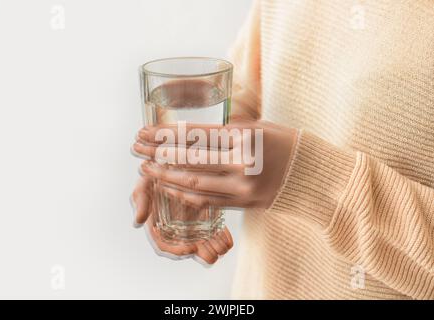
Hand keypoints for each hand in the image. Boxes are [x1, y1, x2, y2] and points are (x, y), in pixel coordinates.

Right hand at [129, 174, 233, 265]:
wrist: (177, 161)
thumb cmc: (158, 172)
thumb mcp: (146, 183)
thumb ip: (142, 201)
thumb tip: (138, 221)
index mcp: (159, 223)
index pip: (165, 244)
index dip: (177, 249)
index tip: (189, 249)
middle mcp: (175, 225)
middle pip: (188, 246)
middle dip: (200, 253)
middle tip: (211, 255)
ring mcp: (192, 221)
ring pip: (203, 241)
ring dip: (213, 247)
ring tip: (221, 249)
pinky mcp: (207, 214)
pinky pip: (215, 230)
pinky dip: (222, 237)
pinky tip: (228, 241)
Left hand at [133, 120, 297, 208]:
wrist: (313, 175)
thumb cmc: (286, 143)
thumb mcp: (259, 126)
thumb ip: (228, 130)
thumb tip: (197, 131)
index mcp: (246, 137)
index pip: (197, 134)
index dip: (167, 133)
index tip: (145, 131)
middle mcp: (243, 162)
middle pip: (190, 159)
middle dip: (159, 153)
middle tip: (136, 148)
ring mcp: (243, 186)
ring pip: (195, 184)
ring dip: (167, 177)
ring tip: (146, 169)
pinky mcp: (244, 203)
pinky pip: (208, 201)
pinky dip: (185, 195)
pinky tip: (168, 187)